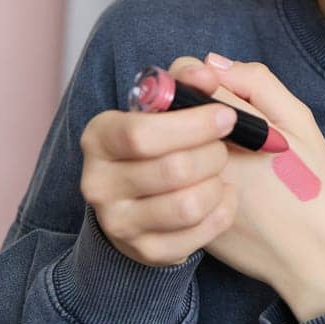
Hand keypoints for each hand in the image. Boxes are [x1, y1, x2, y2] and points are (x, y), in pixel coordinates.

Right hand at [77, 59, 241, 266]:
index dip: (192, 124)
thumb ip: (189, 80)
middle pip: (172, 170)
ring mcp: (118, 223)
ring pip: (188, 205)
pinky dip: (222, 212)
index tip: (226, 116)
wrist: (146, 198)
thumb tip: (206, 71)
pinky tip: (223, 196)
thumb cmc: (164, 140)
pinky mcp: (145, 252)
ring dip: (217, 184)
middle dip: (212, 155)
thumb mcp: (170, 104)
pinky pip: (199, 236)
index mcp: (99, 137)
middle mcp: (98, 183)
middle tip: (223, 147)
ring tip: (220, 172)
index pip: (142, 133)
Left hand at [174, 53, 324, 321]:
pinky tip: (210, 183)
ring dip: (177, 142)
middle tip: (211, 122)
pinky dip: (181, 178)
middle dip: (181, 108)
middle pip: (166, 112)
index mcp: (232, 128)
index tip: (209, 84)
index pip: (187, 78)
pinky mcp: (182, 223)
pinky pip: (166, 186)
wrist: (318, 257)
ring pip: (162, 149)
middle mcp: (201, 159)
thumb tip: (213, 63)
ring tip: (210, 153)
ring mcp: (188, 193)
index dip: (195, 76)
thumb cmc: (316, 187)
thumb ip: (257, 83)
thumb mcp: (300, 122)